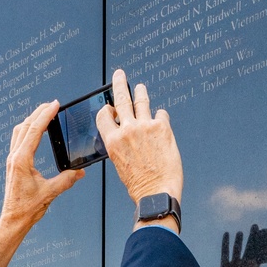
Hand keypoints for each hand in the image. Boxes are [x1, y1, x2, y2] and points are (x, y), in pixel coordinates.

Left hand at [0, 100, 83, 230]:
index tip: (55, 104)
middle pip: (26, 126)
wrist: (13, 221)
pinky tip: (34, 132)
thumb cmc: (27, 209)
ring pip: (19, 131)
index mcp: (22, 160)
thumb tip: (80, 172)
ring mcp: (12, 160)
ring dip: (31, 120)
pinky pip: (18, 140)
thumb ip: (66, 180)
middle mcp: (14, 157)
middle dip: (39, 112)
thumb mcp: (50, 193)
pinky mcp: (12, 164)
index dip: (46, 116)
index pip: (34, 131)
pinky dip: (27, 130)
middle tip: (52, 104)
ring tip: (44, 113)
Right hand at [95, 69, 182, 206]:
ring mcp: (145, 126)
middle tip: (120, 74)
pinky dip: (160, 117)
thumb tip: (126, 130)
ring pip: (142, 101)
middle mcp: (127, 130)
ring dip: (141, 92)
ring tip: (141, 87)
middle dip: (119, 83)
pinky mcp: (162, 127)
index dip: (107, 109)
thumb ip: (121, 143)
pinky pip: (161, 114)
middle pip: (121, 99)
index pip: (104, 115)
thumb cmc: (140, 184)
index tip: (110, 106)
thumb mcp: (121, 163)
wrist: (157, 192)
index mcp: (112, 141)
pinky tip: (161, 121)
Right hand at [211, 230, 258, 266]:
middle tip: (256, 227)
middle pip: (248, 250)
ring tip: (241, 232)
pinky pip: (225, 254)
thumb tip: (253, 260)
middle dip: (252, 239)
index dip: (263, 246)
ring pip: (236, 251)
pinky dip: (225, 244)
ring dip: (239, 242)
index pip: (259, 256)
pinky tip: (226, 235)